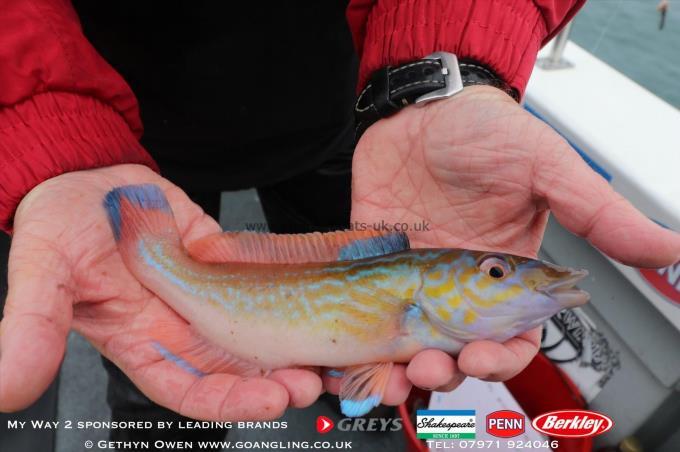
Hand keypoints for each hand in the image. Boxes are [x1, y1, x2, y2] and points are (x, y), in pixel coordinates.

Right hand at [0, 164, 321, 416]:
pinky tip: (320, 294)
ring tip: (327, 349)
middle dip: (276, 380)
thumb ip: (33, 326)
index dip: (230, 403)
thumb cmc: (58, 224)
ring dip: (291, 344)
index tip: (270, 400)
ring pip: (257, 332)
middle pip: (237, 370)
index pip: (192, 391)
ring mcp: (207, 294)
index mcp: (142, 342)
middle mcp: (181, 326)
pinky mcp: (224, 260)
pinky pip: (262, 282)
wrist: (85, 175)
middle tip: (312, 379)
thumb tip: (8, 388)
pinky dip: (291, 293)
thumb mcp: (43, 272)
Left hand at [346, 85, 679, 401]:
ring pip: (411, 341)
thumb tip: (669, 248)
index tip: (485, 359)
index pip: (510, 334)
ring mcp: (414, 275)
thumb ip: (597, 214)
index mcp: (505, 270)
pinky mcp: (374, 262)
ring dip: (405, 366)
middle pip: (457, 348)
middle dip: (448, 370)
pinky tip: (357, 354)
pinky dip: (363, 338)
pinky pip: (366, 310)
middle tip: (433, 369)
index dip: (501, 358)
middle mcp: (459, 281)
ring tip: (396, 374)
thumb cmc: (484, 131)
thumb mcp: (545, 169)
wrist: (420, 104)